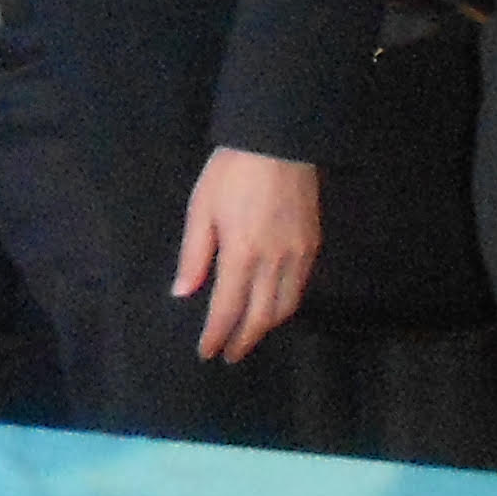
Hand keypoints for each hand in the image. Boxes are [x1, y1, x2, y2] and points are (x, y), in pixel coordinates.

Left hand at [170, 147, 321, 362]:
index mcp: (242, 255)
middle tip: (230, 354)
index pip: (227, 309)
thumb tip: (183, 292)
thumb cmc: (232, 171)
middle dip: (243, 340)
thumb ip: (194, 254)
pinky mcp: (313, 244)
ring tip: (250, 334)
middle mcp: (274, 263)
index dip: (216, 335)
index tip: (207, 352)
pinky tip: (274, 305)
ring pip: (286, 308)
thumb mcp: (201, 207)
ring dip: (266, 327)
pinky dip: (286, 305)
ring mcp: (298, 255)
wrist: (279, 140)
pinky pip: (301, 287)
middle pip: (261, 318)